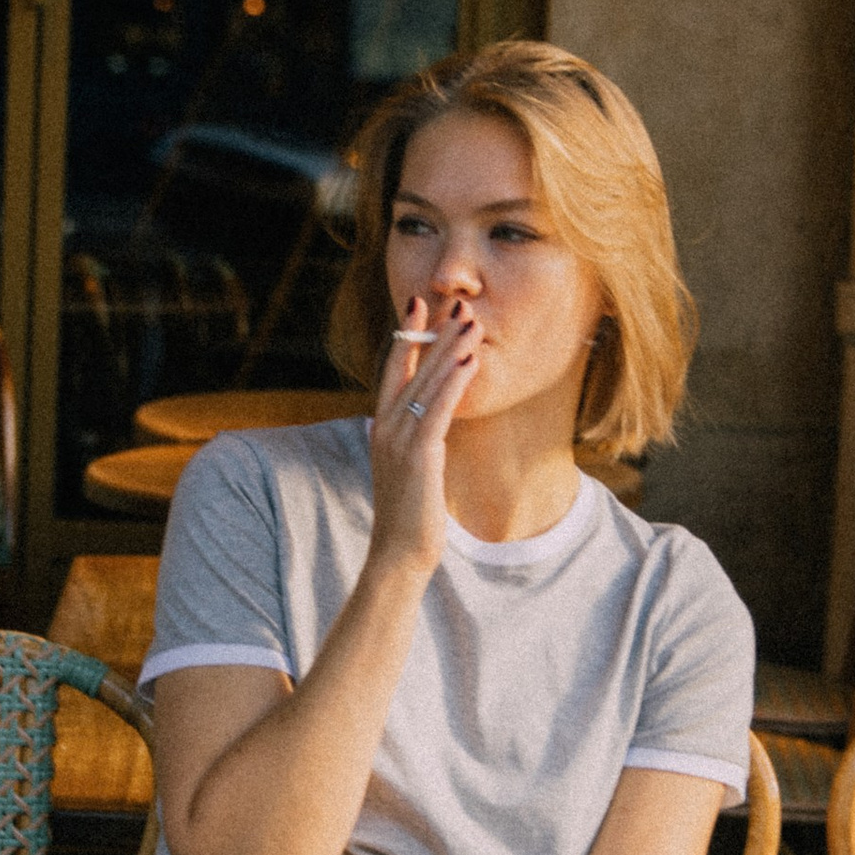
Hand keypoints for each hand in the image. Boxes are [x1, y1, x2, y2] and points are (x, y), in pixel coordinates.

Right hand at [367, 287, 482, 571]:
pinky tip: (469, 360)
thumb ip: (416, 438)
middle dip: (435, 333)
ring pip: (427, 383)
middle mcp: (386, 425)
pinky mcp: (418, 454)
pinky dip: (454, 382)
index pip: (393, 369)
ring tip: (471, 321)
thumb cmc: (410, 513)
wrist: (399, 552)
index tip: (420, 305)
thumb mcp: (411, 466)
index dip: (407, 335)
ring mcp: (399, 439)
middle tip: (457, 303)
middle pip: (411, 367)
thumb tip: (430, 419)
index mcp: (382, 425)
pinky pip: (438, 409)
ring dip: (451, 349)